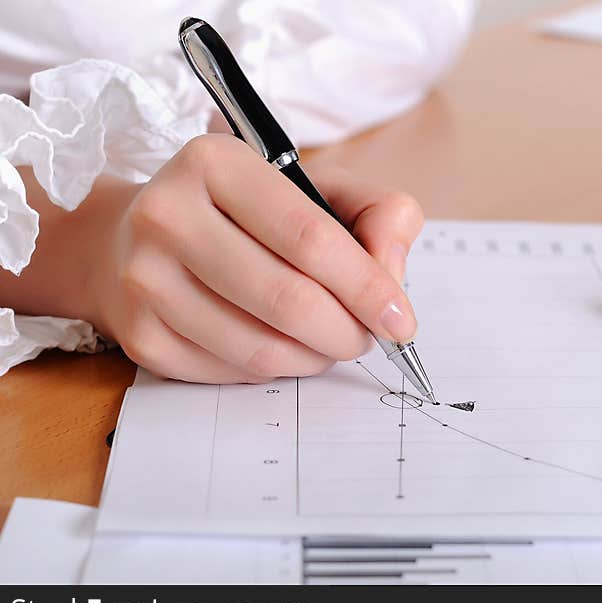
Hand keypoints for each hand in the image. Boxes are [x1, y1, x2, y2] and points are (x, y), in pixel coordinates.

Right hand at [90, 134, 423, 382]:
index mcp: (215, 163)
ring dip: (317, 357)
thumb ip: (378, 213)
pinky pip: (234, 373)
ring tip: (331, 341)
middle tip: (366, 337)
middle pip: (288, 300)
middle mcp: (168, 216)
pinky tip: (284, 346)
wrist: (134, 238)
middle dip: (348, 332)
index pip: (310, 238)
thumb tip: (392, 275)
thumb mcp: (317, 188)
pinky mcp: (140, 335)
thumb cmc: (245, 214)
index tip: (400, 320)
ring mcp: (145, 280)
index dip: (367, 287)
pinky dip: (277, 369)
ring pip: (262, 348)